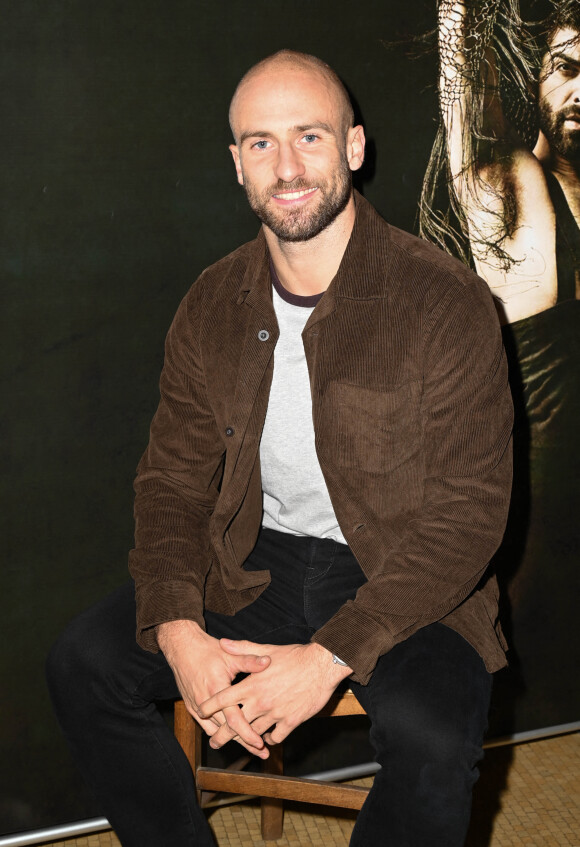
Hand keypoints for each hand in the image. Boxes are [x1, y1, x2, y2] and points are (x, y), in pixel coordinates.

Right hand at [157, 620, 271, 757]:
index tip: (261, 743)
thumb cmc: (208, 651)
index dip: (247, 733)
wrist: (182, 648)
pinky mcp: (192, 708)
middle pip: (226, 730)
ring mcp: (197, 706)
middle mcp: (205, 702)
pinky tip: (231, 738)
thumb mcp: (230, 654)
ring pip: (216, 731)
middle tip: (262, 753)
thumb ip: (249, 660)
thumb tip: (268, 662)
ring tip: (252, 749)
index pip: (233, 719)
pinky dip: (220, 733)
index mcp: (217, 689)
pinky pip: (207, 726)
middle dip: (244, 742)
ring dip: (233, 740)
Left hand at [198, 640, 351, 749]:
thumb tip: (223, 642)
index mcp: (252, 684)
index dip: (209, 707)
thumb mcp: (266, 650)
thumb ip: (242, 649)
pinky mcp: (291, 721)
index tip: (200, 712)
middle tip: (214, 742)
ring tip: (240, 742)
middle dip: (222, 735)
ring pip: (254, 733)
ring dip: (247, 739)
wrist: (321, 666)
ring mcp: (275, 714)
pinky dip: (270, 738)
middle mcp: (261, 701)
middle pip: (235, 724)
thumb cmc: (294, 656)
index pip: (223, 699)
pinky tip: (267, 736)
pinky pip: (275, 736)